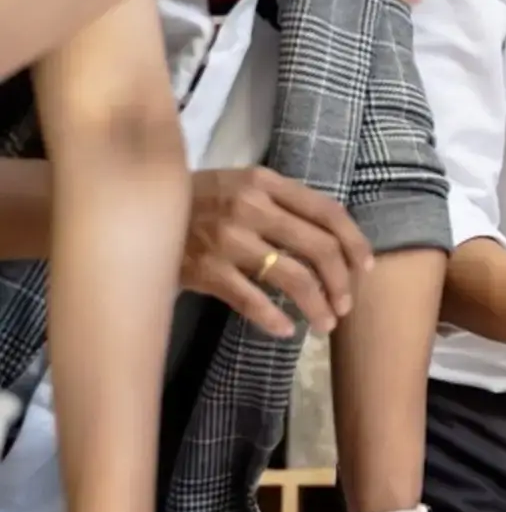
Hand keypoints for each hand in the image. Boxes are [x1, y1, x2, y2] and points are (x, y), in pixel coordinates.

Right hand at [184, 168, 373, 338]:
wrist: (133, 214)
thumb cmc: (197, 202)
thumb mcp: (241, 187)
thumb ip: (283, 204)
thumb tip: (336, 240)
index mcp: (264, 182)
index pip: (328, 211)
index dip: (355, 243)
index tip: (366, 269)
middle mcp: (250, 206)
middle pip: (320, 249)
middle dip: (341, 283)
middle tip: (345, 306)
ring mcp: (227, 239)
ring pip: (294, 279)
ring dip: (317, 307)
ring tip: (324, 324)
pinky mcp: (206, 269)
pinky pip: (253, 301)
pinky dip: (274, 320)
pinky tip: (286, 329)